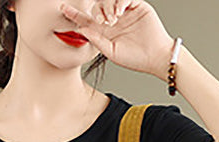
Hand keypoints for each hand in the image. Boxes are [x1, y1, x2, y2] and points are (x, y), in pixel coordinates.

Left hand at [58, 1, 174, 77]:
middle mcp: (114, 19)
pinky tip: (119, 12)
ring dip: (107, 7)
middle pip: (97, 6)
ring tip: (113, 19)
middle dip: (97, 11)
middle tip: (104, 22)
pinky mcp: (137, 6)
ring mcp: (125, 11)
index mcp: (105, 31)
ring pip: (109, 0)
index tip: (63, 9)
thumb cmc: (135, 59)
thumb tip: (81, 29)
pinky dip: (119, 1)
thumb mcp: (111, 52)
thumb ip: (96, 40)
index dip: (75, 14)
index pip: (87, 20)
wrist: (155, 57)